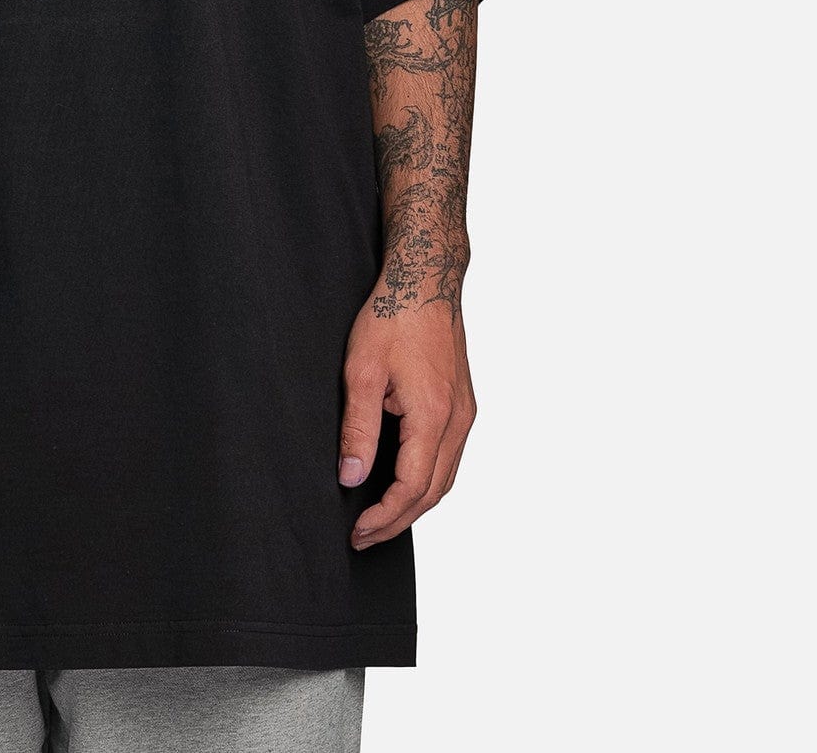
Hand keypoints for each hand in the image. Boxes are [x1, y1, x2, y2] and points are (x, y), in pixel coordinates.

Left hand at [338, 291, 475, 548]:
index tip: (357, 533)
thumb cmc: (392, 316)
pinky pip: (449, 456)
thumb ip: (357, 429)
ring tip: (379, 518)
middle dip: (398, 520)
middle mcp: (459, 420)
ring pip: (446, 477)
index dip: (385, 517)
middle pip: (434, 491)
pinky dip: (427, 480)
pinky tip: (403, 482)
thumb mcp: (361, 371)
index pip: (412, 487)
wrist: (426, 279)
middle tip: (363, 537)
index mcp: (435, 416)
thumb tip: (351, 478)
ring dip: (415, 504)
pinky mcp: (463, 403)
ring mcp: (465, 412)